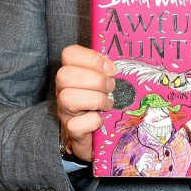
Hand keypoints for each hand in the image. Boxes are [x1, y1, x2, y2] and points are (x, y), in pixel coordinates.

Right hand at [55, 45, 115, 161]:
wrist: (100, 136)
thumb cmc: (105, 104)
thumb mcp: (107, 83)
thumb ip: (110, 70)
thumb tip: (127, 58)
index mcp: (73, 73)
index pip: (69, 54)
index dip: (91, 58)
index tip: (110, 69)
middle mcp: (63, 89)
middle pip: (64, 75)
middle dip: (95, 80)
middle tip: (111, 88)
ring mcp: (64, 110)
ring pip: (67, 98)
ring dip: (95, 99)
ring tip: (108, 104)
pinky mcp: (71, 130)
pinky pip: (75, 124)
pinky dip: (93, 121)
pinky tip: (102, 120)